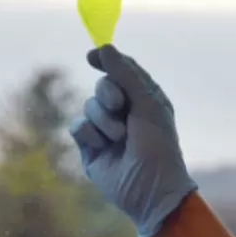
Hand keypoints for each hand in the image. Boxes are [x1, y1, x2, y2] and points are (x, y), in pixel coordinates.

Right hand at [68, 45, 197, 236]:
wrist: (150, 189)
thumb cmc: (158, 146)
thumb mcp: (147, 104)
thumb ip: (126, 74)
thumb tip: (104, 47)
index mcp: (144, 99)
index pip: (122, 71)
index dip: (107, 61)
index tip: (92, 56)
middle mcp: (124, 112)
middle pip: (102, 86)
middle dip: (109, 95)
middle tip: (121, 108)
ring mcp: (105, 129)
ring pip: (88, 106)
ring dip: (104, 120)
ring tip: (120, 138)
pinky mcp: (90, 147)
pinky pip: (77, 126)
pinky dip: (90, 134)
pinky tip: (104, 148)